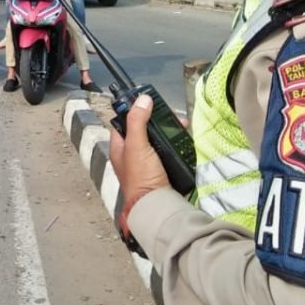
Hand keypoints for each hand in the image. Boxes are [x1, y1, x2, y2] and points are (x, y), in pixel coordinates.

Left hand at [108, 94, 171, 238]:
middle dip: (157, 120)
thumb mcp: (136, 145)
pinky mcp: (162, 169)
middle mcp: (132, 155)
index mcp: (120, 148)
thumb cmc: (141, 175)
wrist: (158, 205)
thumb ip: (137, 121)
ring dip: (169, 131)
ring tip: (182, 124)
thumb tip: (143, 99)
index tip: (146, 101)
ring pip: (158, 140)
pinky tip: (185, 138)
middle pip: (143, 130)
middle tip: (171, 114)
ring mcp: (147, 163)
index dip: (132, 111)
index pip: (123, 122)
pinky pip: (168, 151)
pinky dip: (176, 144)